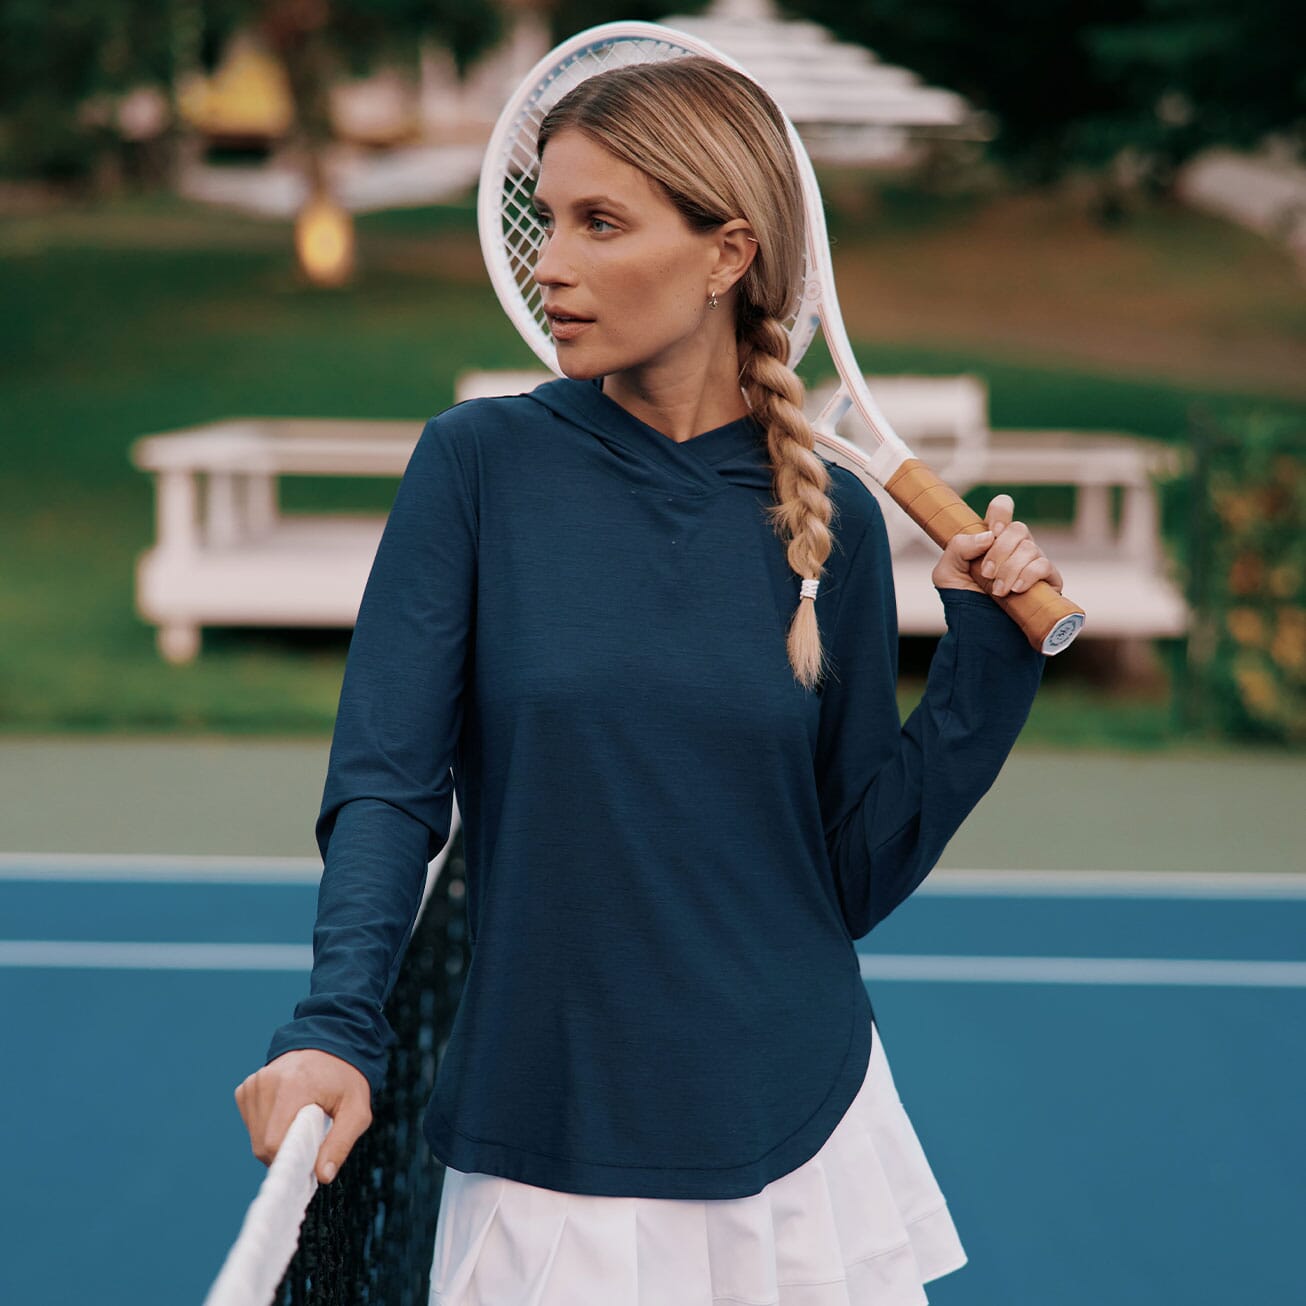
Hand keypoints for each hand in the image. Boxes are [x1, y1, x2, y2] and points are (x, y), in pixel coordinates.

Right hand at [235, 1048, 371, 1183]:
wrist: (330, 1044)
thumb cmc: (345, 1080)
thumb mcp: (356, 1111)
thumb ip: (340, 1143)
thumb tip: (323, 1176)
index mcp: (293, 1086)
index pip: (274, 1143)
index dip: (291, 1159)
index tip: (309, 1163)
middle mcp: (266, 1083)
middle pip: (263, 1144)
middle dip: (286, 1152)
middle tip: (311, 1141)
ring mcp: (253, 1084)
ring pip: (256, 1137)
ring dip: (276, 1141)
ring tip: (300, 1124)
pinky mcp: (246, 1089)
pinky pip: (252, 1124)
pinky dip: (268, 1128)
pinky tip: (287, 1114)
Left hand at [932, 494, 1063, 597]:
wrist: (980, 632)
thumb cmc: (964, 601)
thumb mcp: (947, 574)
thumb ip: (958, 548)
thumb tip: (988, 537)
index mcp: (991, 540)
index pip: (1002, 509)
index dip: (1000, 511)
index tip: (992, 532)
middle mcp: (1015, 548)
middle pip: (1018, 528)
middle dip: (999, 551)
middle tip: (985, 574)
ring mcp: (1032, 563)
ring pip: (1030, 548)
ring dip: (1010, 569)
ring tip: (997, 591)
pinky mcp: (1048, 581)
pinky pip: (1044, 566)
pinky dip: (1028, 575)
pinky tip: (1016, 590)